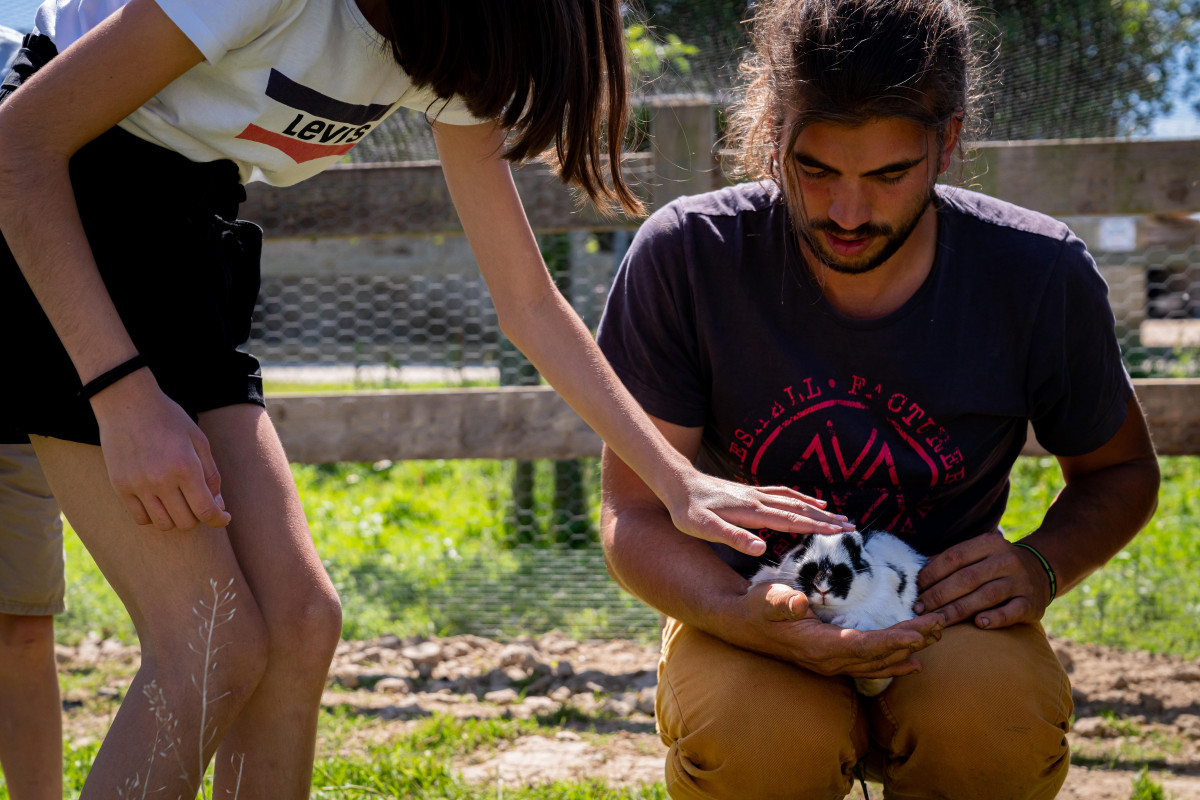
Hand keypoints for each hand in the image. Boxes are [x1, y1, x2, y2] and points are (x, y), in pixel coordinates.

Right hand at [91, 370, 229, 531]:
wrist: (127, 403)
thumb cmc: (169, 419)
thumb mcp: (199, 441)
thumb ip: (211, 475)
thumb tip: (218, 505)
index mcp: (185, 467)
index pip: (206, 510)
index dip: (219, 519)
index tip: (223, 517)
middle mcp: (161, 480)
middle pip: (186, 522)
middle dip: (198, 516)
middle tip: (198, 501)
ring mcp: (138, 485)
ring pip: (164, 524)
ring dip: (176, 518)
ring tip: (179, 501)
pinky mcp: (120, 487)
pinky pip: (141, 518)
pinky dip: (154, 515)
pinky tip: (159, 500)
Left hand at [666, 470, 855, 555]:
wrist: (676, 484)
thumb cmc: (687, 511)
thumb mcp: (704, 529)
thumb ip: (733, 538)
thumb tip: (762, 549)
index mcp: (752, 512)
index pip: (791, 521)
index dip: (817, 528)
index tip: (840, 534)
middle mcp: (758, 500)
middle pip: (799, 510)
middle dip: (826, 520)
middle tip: (852, 527)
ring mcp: (755, 493)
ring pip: (794, 500)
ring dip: (817, 508)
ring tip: (838, 515)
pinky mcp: (750, 491)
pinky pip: (783, 493)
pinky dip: (800, 496)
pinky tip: (808, 499)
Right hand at [742, 582, 944, 679]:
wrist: (741, 624)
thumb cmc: (755, 608)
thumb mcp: (766, 599)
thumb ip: (782, 603)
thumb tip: (798, 603)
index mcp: (818, 646)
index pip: (864, 646)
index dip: (894, 641)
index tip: (919, 633)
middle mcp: (829, 660)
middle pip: (880, 655)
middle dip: (912, 640)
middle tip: (941, 624)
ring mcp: (832, 663)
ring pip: (879, 661)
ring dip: (909, 650)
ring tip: (936, 636)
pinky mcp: (834, 659)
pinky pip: (870, 666)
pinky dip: (895, 663)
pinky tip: (915, 662)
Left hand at [915, 531, 1051, 628]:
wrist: (1042, 569)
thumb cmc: (996, 564)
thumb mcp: (978, 554)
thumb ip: (950, 561)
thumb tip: (916, 573)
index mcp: (989, 543)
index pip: (954, 557)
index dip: (932, 573)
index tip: (914, 589)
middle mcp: (1007, 560)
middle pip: (967, 578)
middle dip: (939, 595)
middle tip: (919, 609)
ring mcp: (1021, 581)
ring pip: (986, 595)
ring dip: (958, 610)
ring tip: (937, 620)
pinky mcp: (1033, 603)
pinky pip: (1012, 611)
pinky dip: (995, 618)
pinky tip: (978, 624)